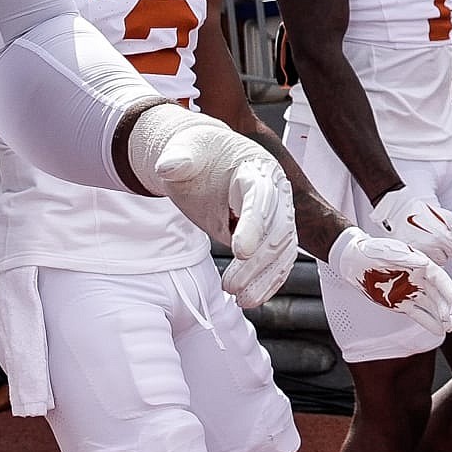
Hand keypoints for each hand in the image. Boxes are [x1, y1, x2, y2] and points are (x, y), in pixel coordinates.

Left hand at [132, 107, 298, 307]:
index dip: (253, 224)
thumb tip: (168, 166)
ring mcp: (277, 213)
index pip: (261, 197)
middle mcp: (276, 191)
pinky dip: (268, 281)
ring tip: (240, 300)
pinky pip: (279, 260)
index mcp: (257, 167)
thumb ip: (178, 159)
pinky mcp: (272, 232)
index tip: (239, 252)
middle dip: (256, 262)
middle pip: (277, 229)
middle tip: (230, 286)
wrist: (206, 159)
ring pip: (283, 250)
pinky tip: (251, 299)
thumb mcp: (184, 151)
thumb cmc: (196, 154)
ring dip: (263, 278)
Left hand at [322, 227, 451, 336]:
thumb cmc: (371, 251)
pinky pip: (418, 314)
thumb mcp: (388, 252)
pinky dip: (428, 322)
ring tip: (449, 328)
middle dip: (444, 307)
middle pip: (437, 294)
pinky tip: (439, 330)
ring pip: (430, 306)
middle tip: (448, 319)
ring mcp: (410, 291)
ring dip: (441, 317)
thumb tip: (425, 263)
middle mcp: (418, 278)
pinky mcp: (401, 302)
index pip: (438, 277)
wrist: (353, 260)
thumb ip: (407, 258)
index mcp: (419, 264)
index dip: (447, 288)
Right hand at [371, 187, 451, 268]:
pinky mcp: (409, 257)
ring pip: (434, 262)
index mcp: (441, 237)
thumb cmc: (424, 212)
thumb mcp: (447, 216)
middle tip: (434, 237)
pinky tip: (419, 245)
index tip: (445, 235)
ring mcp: (418, 253)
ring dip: (434, 254)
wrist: (400, 211)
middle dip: (443, 249)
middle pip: (446, 258)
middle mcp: (429, 247)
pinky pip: (423, 263)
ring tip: (426, 241)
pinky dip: (424, 257)